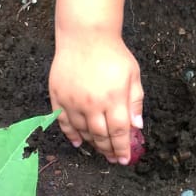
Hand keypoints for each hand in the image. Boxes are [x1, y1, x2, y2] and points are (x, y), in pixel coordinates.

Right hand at [49, 34, 143, 164]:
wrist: (85, 35)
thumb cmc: (113, 54)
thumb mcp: (133, 75)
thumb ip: (135, 101)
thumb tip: (136, 126)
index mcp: (113, 98)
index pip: (119, 132)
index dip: (121, 148)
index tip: (124, 159)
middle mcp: (92, 103)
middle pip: (100, 135)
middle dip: (108, 149)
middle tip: (112, 157)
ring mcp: (73, 101)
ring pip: (82, 131)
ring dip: (92, 143)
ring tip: (99, 149)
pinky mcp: (58, 95)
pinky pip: (63, 121)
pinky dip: (70, 134)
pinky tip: (78, 142)